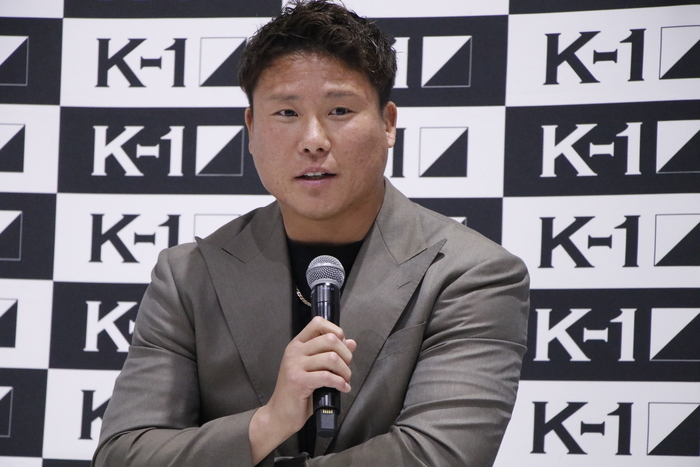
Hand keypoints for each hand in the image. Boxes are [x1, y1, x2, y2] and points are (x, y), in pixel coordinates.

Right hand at [249, 316, 355, 462]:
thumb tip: (351, 343)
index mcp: (297, 345)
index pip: (317, 323)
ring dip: (345, 370)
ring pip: (331, 357)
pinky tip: (343, 388)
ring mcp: (295, 365)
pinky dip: (340, 383)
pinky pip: (327, 376)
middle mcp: (295, 351)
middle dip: (346, 354)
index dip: (336, 330)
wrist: (279, 415)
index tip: (342, 346)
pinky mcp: (298, 381)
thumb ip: (329, 354)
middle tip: (347, 368)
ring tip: (345, 380)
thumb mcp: (314, 369)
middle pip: (330, 339)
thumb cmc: (298, 392)